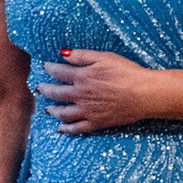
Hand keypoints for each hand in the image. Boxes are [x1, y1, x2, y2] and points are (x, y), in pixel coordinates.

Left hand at [30, 48, 159, 132]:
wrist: (143, 94)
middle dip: (45, 90)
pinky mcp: (96, 123)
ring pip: (62, 113)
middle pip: (55, 93)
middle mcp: (80, 95)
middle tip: (39, 88)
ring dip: (52, 110)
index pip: (58, 72)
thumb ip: (82, 56)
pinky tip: (60, 129)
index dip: (49, 68)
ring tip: (47, 108)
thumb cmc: (127, 72)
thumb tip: (63, 53)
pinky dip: (66, 129)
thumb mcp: (105, 57)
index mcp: (82, 77)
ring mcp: (87, 111)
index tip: (44, 66)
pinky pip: (77, 128)